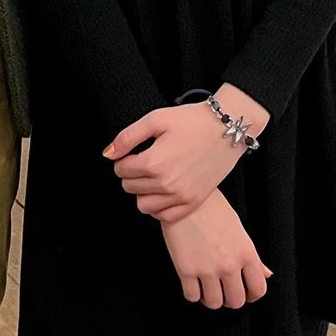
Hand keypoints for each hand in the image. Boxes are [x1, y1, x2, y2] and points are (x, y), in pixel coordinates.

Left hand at [104, 87, 268, 222]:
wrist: (226, 129)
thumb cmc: (191, 121)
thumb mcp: (156, 119)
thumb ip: (127, 137)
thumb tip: (108, 155)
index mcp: (153, 163)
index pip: (120, 170)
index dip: (123, 159)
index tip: (134, 152)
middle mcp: (165, 184)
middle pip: (130, 188)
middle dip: (132, 174)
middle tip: (144, 161)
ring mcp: (180, 197)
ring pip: (143, 206)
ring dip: (143, 192)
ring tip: (153, 176)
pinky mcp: (192, 203)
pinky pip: (164, 216)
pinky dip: (159, 206)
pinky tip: (164, 190)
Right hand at [161, 191, 270, 308]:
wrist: (185, 196)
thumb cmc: (213, 209)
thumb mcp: (239, 230)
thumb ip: (254, 257)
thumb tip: (267, 275)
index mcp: (246, 254)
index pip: (258, 289)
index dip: (251, 295)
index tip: (244, 293)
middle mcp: (230, 265)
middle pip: (236, 301)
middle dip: (230, 299)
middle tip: (223, 290)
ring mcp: (207, 269)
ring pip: (214, 303)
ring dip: (211, 298)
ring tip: (206, 288)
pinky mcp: (186, 270)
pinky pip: (192, 297)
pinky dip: (193, 294)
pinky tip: (192, 283)